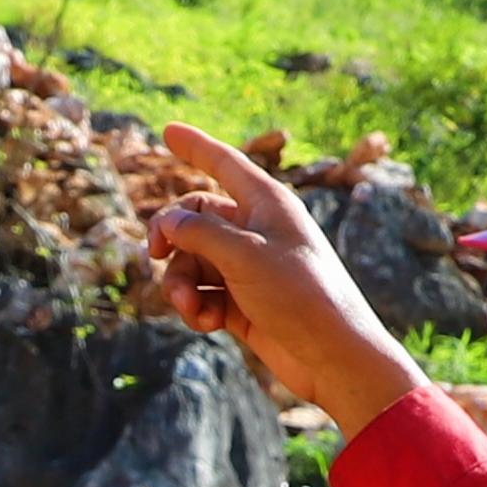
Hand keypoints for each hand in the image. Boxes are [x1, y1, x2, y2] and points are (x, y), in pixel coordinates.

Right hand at [142, 127, 429, 435]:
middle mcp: (257, 231)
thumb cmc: (300, 296)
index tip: (168, 129)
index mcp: (267, 204)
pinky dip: (197, 307)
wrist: (332, 357)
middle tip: (154, 255)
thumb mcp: (243, 255)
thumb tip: (167, 223)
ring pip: (192, 262)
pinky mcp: (243, 303)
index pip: (224, 164)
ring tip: (190, 307)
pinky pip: (202, 294)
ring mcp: (249, 269)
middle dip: (171, 237)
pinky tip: (206, 323)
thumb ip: (198, 232)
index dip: (195, 146)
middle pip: (194, 219)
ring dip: (181, 283)